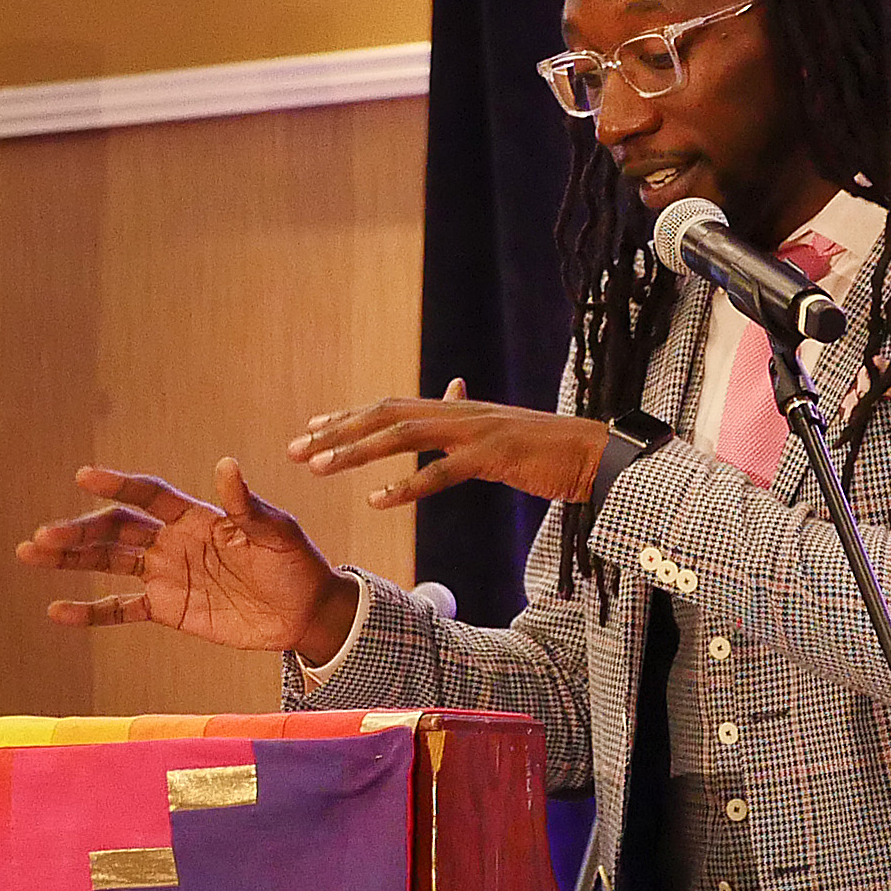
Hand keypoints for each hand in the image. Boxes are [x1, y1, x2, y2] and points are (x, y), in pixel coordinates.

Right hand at [16, 460, 357, 658]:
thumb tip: (226, 465)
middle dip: (78, 531)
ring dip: (71, 560)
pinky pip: (121, 609)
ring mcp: (166, 574)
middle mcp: (172, 541)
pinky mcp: (167, 609)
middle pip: (116, 530)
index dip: (118, 484)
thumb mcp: (275, 531)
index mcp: (195, 516)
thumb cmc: (294, 562)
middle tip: (43, 535)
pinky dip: (90, 612)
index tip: (84, 476)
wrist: (304, 612)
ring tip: (30, 554)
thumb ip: (246, 504)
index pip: (148, 496)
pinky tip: (57, 611)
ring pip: (108, 563)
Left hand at [289, 377, 609, 508]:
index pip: (389, 407)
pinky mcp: (494, 456)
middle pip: (384, 415)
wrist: (595, 454)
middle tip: (295, 450)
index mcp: (456, 409)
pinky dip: (406, 487)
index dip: (347, 417)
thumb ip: (467, 416)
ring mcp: (474, 431)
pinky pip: (441, 472)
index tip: (310, 429)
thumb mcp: (498, 430)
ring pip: (401, 437)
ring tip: (318, 469)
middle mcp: (458, 412)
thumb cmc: (547, 449)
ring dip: (355, 453)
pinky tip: (376, 500)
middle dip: (336, 432)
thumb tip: (452, 390)